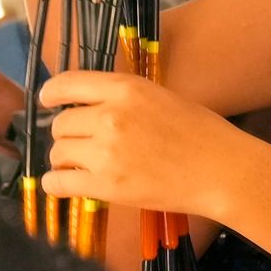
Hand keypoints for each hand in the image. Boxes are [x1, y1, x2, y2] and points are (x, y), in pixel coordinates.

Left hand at [35, 69, 248, 216]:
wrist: (222, 170)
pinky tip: (64, 184)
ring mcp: (106, 152)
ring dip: (64, 159)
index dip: (51, 94)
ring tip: (81, 166)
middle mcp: (110, 116)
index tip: (47, 101)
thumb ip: (121, 98)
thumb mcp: (158, 97)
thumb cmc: (200, 133)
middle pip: (60, 124)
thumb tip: (86, 107)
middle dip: (67, 135)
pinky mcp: (106, 186)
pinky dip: (56, 184)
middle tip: (81, 145)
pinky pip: (59, 182)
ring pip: (58, 152)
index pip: (67, 84)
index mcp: (125, 89)